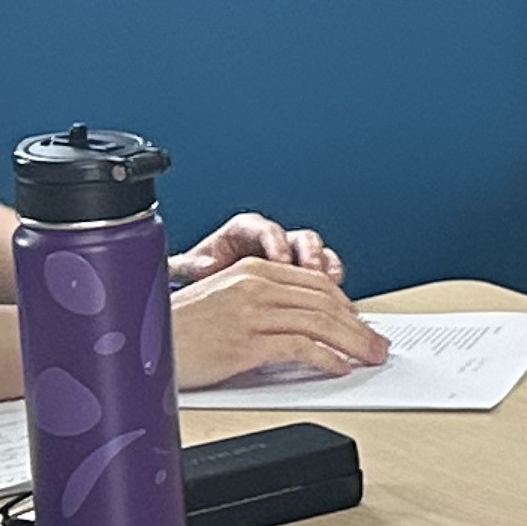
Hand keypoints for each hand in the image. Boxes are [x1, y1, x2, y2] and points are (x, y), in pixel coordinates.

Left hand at [169, 210, 339, 284]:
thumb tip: (203, 266)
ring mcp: (291, 255)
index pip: (264, 229)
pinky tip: (336, 289)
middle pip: (297, 237)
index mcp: (244, 232)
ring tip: (330, 282)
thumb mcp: (190, 268)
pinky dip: (333, 277)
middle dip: (308, 253)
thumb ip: (190, 265)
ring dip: (325, 266)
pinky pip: (326, 268)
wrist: (212, 296)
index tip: (280, 259)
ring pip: (317, 252)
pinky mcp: (304, 272)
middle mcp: (272, 240)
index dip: (276, 242)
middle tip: (311, 269)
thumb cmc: (202, 277)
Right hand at [171, 259, 388, 388]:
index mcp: (251, 271)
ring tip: (369, 357)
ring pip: (319, 324)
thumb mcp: (223, 303)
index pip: (315, 283)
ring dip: (352, 343)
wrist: (132, 343)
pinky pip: (298, 348)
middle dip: (358, 326)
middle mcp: (254, 286)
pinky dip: (325, 358)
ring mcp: (249, 313)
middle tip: (377, 345)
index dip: (346, 305)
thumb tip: (303, 327)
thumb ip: (261, 305)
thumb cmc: (175, 330)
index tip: (361, 324)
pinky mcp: (244, 342)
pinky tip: (337, 368)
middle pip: (324, 303)